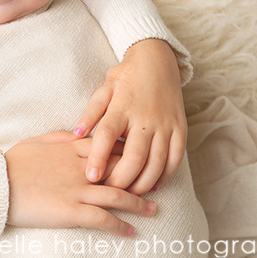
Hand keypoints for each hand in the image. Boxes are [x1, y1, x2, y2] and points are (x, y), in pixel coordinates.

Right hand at [3, 131, 155, 237]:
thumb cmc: (12, 163)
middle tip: (156, 183)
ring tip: (152, 210)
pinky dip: (119, 226)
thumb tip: (79, 135)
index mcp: (71, 149)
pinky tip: (130, 231)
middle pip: (120, 170)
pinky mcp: (71, 212)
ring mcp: (77, 190)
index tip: (140, 157)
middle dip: (141, 176)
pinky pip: (103, 219)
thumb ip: (60, 138)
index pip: (109, 147)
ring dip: (138, 204)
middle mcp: (80, 168)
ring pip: (117, 195)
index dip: (127, 152)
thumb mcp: (37, 141)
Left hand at [73, 38, 186, 194]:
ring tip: (129, 195)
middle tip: (109, 193)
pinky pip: (175, 159)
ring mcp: (165, 125)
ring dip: (143, 183)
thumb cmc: (125, 78)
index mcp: (122, 107)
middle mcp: (145, 118)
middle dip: (121, 179)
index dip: (98, 158)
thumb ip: (91, 113)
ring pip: (156, 163)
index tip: (91, 177)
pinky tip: (153, 186)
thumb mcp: (103, 90)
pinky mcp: (180, 129)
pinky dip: (165, 175)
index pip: (108, 136)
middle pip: (134, 157)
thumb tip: (76, 134)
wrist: (157, 62)